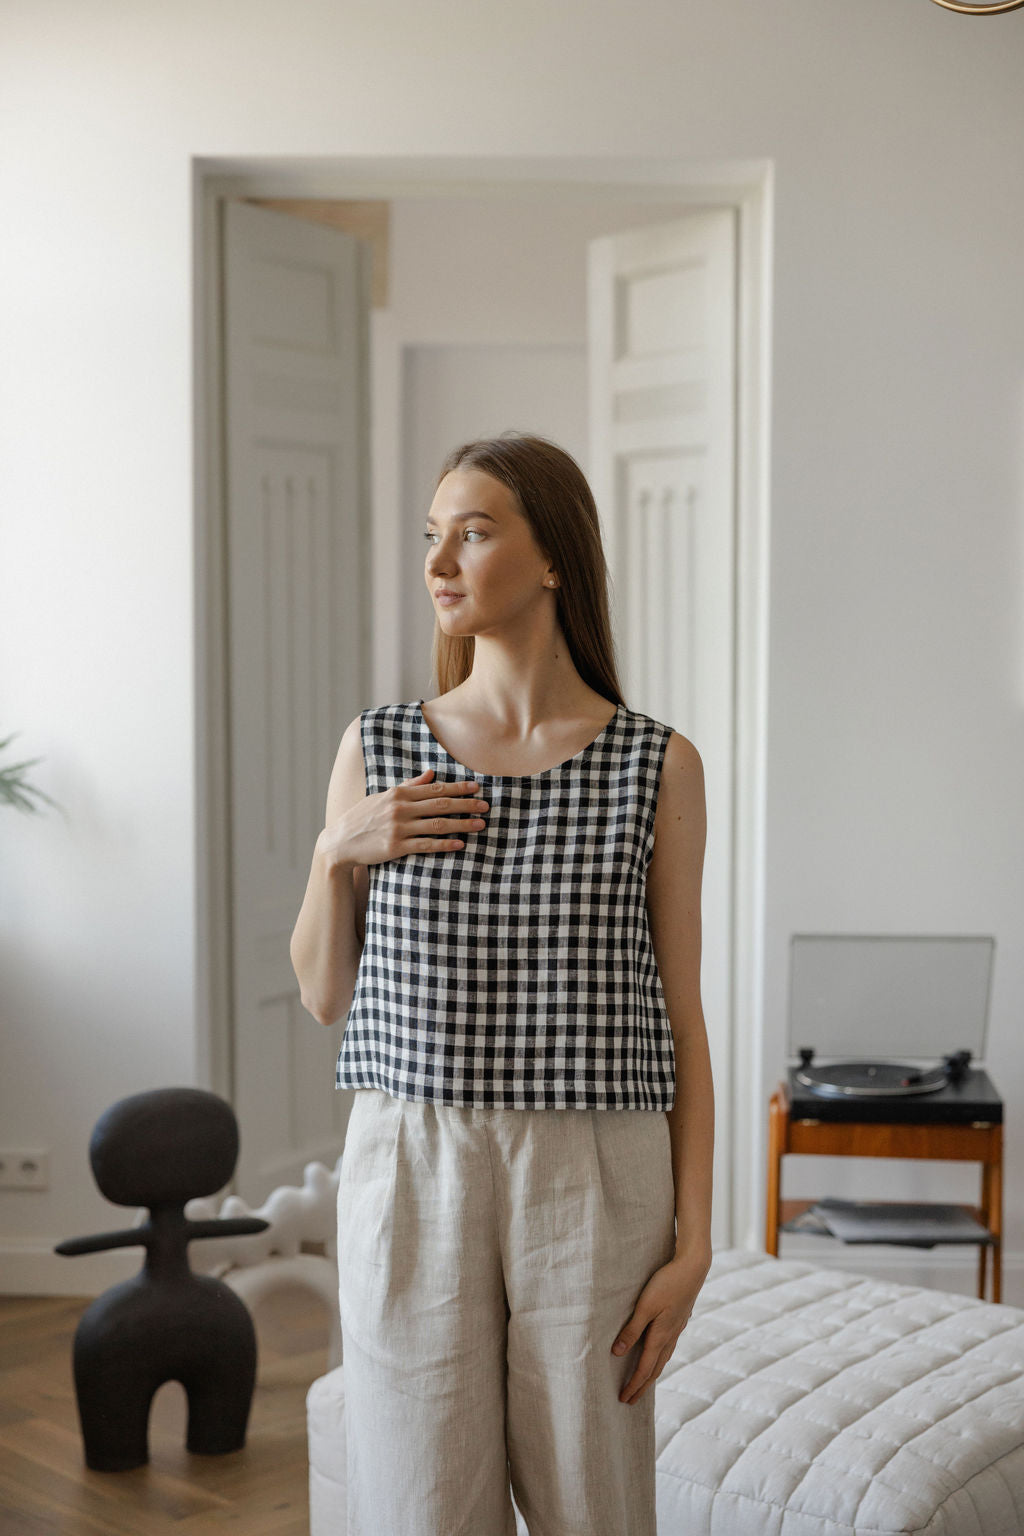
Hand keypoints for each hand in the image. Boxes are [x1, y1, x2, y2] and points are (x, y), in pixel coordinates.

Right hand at [319, 768, 488, 868]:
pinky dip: (444, 844)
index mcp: (398, 793)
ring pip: (437, 824)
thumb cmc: (362, 817)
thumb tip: (431, 773)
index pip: (434, 789)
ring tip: (480, 825)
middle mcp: (399, 808)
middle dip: (466, 804)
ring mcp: (398, 828)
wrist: (339, 842)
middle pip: (440, 804)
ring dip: (461, 824)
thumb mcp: (383, 796)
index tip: (476, 788)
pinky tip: (460, 844)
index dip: (457, 788)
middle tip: (486, 806)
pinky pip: (426, 845)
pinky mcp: (395, 847)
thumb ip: (409, 785)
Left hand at [611, 1245, 710, 1405]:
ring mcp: (676, 1329)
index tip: (623, 1400)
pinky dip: (659, 1359)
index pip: (644, 1369)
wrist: (693, 1268)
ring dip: (652, 1374)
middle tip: (630, 1401)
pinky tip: (657, 1355)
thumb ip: (632, 1329)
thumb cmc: (667, 1283)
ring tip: (643, 1383)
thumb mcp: (645, 1305)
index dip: (633, 1385)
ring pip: (663, 1359)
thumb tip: (617, 1353)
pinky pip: (668, 1348)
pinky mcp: (678, 1320)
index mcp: (661, 1336)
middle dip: (642, 1386)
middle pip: (655, 1369)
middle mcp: (670, 1337)